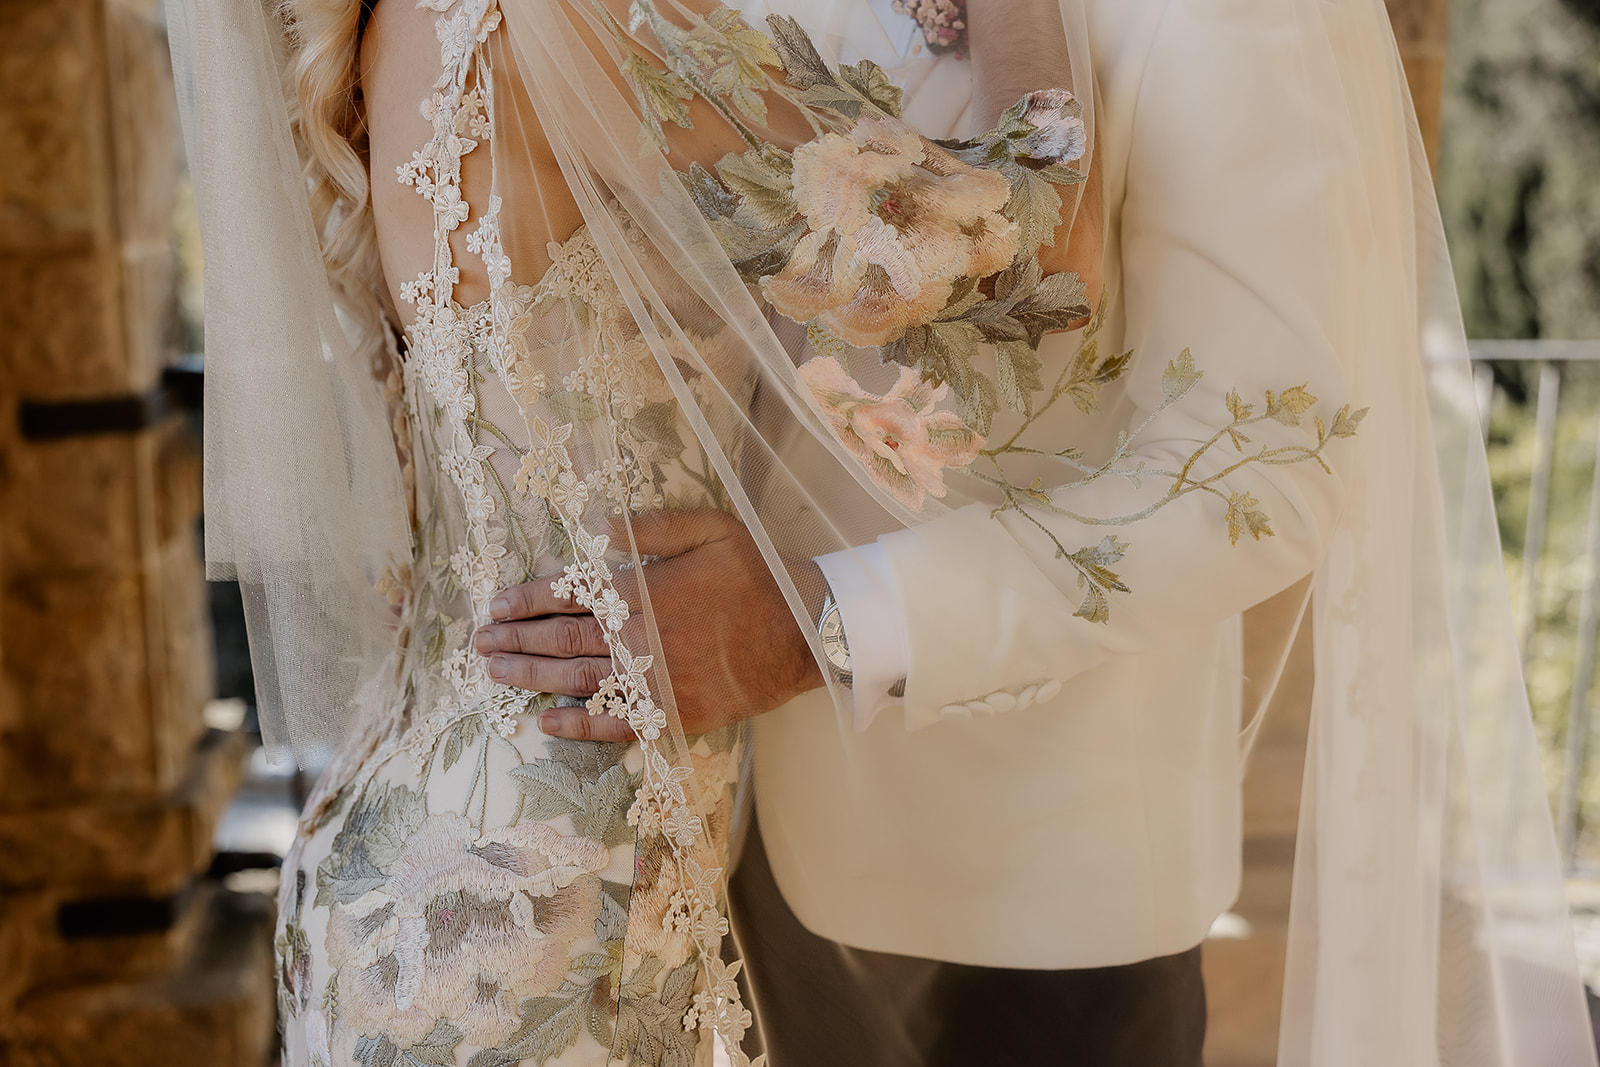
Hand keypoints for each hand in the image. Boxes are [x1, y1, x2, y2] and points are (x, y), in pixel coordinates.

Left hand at [474, 509, 825, 740]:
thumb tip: (598, 526)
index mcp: (646, 589)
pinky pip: (617, 724)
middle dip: (516, 641)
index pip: (570, 594)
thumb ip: (653, 527)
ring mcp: (657, 680)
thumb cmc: (760, 574)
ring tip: (496, 674)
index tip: (496, 606)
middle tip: (480, 644)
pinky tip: (547, 723)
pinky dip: (579, 726)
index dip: (528, 600)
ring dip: (532, 679)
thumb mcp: (712, 528)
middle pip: (563, 641)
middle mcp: (642, 637)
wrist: (809, 631)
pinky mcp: (675, 713)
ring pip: (579, 681)